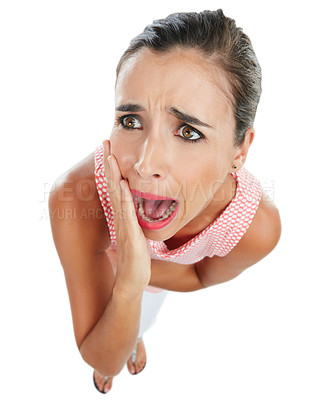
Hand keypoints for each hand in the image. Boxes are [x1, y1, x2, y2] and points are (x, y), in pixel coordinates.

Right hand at [103, 140, 150, 293]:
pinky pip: (126, 212)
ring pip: (117, 194)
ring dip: (114, 174)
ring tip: (110, 155)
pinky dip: (125, 197)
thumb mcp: (134, 234)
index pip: (116, 187)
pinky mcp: (130, 234)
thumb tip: (133, 211)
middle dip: (108, 164)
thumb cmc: (134, 259)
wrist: (131, 280)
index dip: (112, 168)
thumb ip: (132, 221)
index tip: (110, 151)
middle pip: (113, 185)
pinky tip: (124, 184)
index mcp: (122, 215)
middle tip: (104, 143)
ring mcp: (123, 224)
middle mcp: (120, 216)